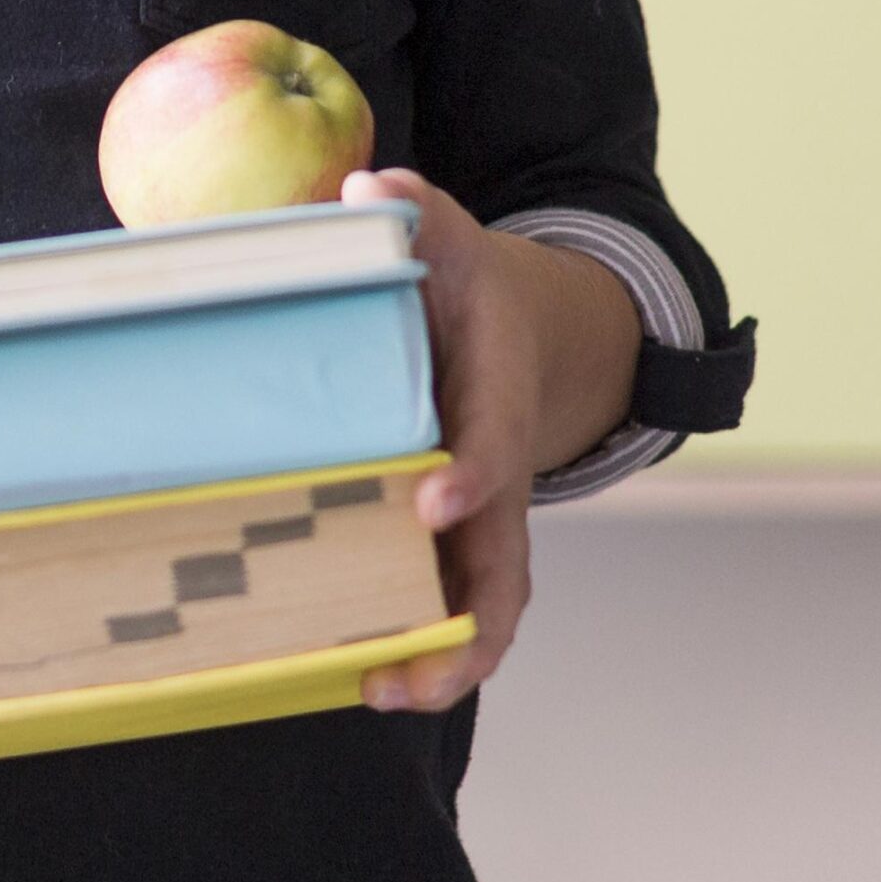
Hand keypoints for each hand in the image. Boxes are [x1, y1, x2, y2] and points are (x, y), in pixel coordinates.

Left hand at [336, 167, 629, 717]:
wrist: (519, 324)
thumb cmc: (466, 282)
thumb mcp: (447, 231)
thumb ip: (414, 206)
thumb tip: (369, 188)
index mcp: (498, 394)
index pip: (495, 441)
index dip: (473, 474)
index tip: (432, 500)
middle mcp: (498, 470)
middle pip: (505, 564)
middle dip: (468, 623)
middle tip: (409, 668)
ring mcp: (484, 515)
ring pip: (486, 606)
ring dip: (444, 659)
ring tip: (379, 693)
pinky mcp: (457, 537)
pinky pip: (453, 603)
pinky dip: (423, 647)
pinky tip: (361, 674)